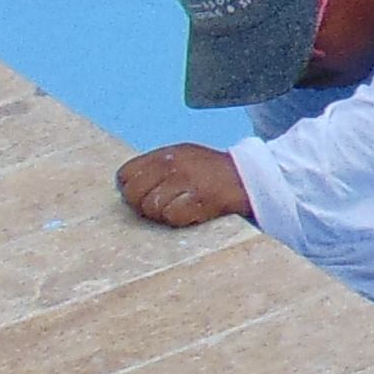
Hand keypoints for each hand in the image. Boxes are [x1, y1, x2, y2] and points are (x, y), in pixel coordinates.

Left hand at [118, 143, 250, 228]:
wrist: (248, 178)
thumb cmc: (211, 173)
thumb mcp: (183, 158)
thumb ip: (156, 168)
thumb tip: (125, 187)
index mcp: (166, 154)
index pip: (125, 173)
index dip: (129, 189)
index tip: (142, 196)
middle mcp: (172, 165)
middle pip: (133, 194)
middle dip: (142, 205)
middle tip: (159, 207)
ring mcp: (186, 181)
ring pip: (151, 207)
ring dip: (162, 214)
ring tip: (178, 208)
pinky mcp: (199, 198)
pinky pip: (172, 216)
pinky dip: (179, 219)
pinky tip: (191, 212)